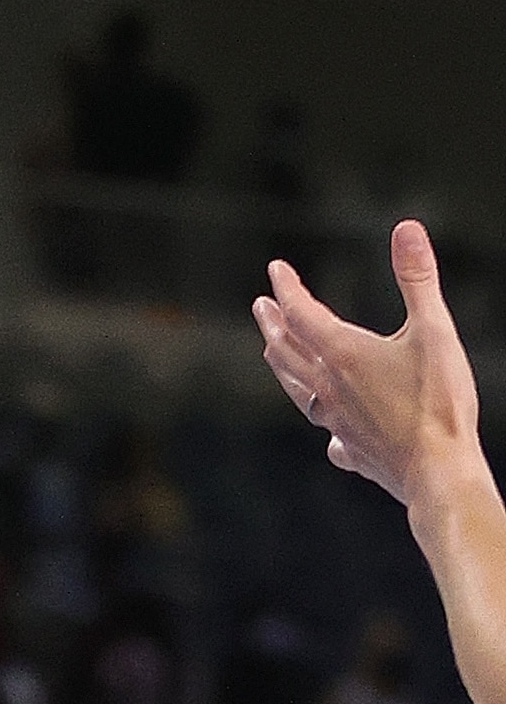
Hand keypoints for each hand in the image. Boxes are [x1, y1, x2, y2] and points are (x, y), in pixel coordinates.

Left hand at [253, 218, 482, 507]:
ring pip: (297, 389)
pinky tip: (330, 436)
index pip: (300, 311)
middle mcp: (329, 387)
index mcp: (342, 354)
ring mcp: (336, 423)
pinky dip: (326, 427)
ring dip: (283, 366)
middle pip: (286, 350)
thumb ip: (418, 279)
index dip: (286, 287)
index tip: (276, 270)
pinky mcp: (353, 452)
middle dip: (273, 324)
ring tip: (275, 354)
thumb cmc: (439, 404)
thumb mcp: (435, 332)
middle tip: (262, 307)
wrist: (441, 475)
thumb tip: (407, 228)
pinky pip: (331, 437)